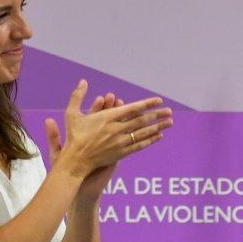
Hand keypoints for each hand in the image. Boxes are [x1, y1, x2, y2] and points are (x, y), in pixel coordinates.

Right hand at [45, 80, 173, 182]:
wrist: (76, 160)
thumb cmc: (73, 136)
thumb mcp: (72, 114)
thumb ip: (78, 96)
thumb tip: (83, 81)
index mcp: (107, 117)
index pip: (133, 108)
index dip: (147, 104)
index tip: (159, 100)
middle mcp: (116, 129)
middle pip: (142, 120)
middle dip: (157, 115)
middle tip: (169, 111)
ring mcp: (120, 142)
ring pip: (144, 133)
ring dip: (158, 126)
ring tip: (170, 122)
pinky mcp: (121, 153)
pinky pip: (139, 145)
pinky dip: (150, 140)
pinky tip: (159, 136)